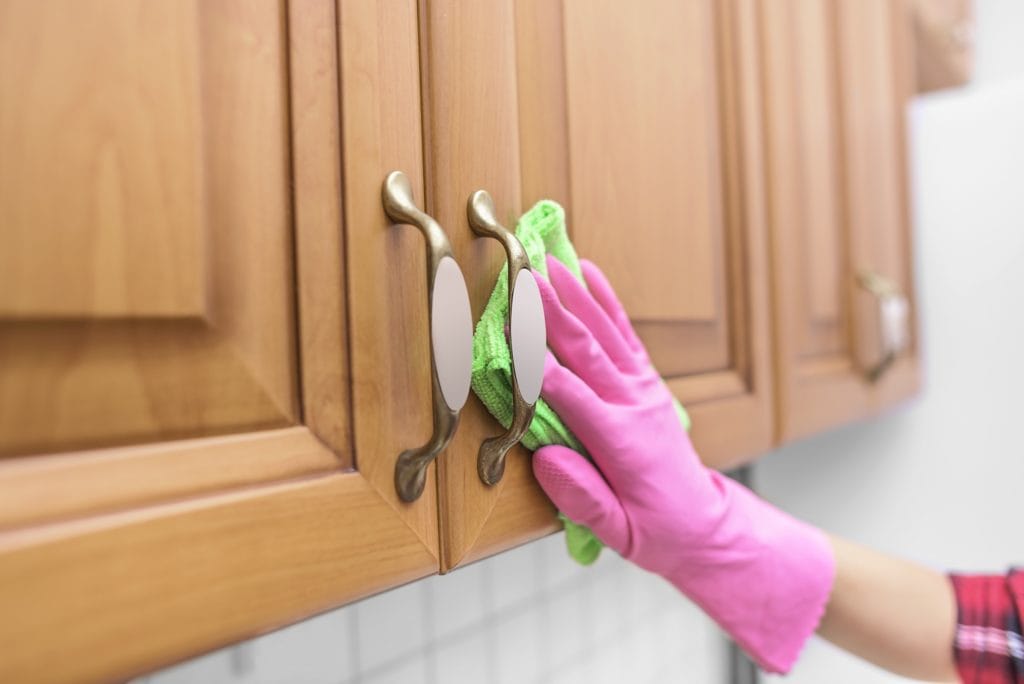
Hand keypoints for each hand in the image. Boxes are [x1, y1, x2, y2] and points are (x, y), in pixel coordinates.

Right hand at [532, 255, 834, 673]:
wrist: (704, 525)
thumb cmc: (655, 531)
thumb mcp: (618, 532)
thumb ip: (581, 497)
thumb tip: (544, 459)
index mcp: (621, 442)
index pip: (571, 395)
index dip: (537, 364)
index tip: (509, 332)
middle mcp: (634, 405)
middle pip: (586, 351)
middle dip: (552, 312)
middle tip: (523, 275)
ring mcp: (644, 389)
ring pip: (605, 334)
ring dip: (575, 296)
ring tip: (549, 261)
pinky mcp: (648, 383)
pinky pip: (627, 335)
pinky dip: (608, 302)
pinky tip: (591, 274)